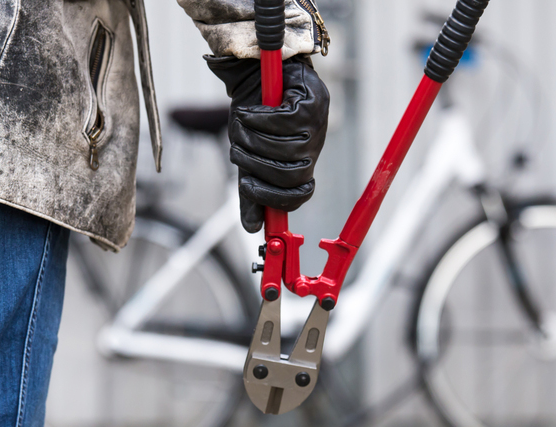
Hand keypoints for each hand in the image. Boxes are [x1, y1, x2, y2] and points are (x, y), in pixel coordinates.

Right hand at [206, 55, 329, 232]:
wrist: (255, 69)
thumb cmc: (253, 113)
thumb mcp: (248, 154)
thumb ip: (250, 188)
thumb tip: (252, 228)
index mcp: (301, 162)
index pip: (299, 194)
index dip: (276, 199)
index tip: (250, 187)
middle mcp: (314, 145)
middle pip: (290, 174)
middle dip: (256, 165)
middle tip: (237, 149)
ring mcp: (318, 124)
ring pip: (285, 149)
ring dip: (254, 138)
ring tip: (241, 124)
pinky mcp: (313, 101)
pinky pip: (284, 122)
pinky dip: (259, 117)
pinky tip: (250, 110)